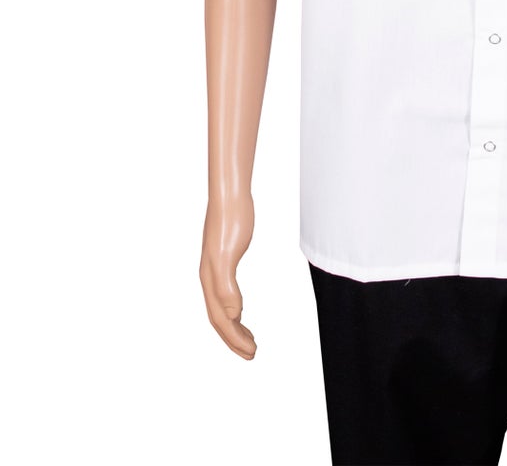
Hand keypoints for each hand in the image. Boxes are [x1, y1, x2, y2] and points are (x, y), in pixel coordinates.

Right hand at [199, 193, 256, 358]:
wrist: (231, 195)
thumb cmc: (231, 221)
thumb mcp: (228, 254)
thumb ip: (226, 287)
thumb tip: (232, 316)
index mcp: (209, 280)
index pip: (219, 320)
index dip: (234, 339)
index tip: (252, 352)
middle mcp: (210, 278)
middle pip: (219, 319)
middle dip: (233, 339)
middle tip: (253, 353)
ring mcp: (216, 269)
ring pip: (221, 308)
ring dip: (234, 327)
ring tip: (250, 339)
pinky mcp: (225, 259)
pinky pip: (226, 294)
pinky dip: (234, 308)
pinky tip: (240, 311)